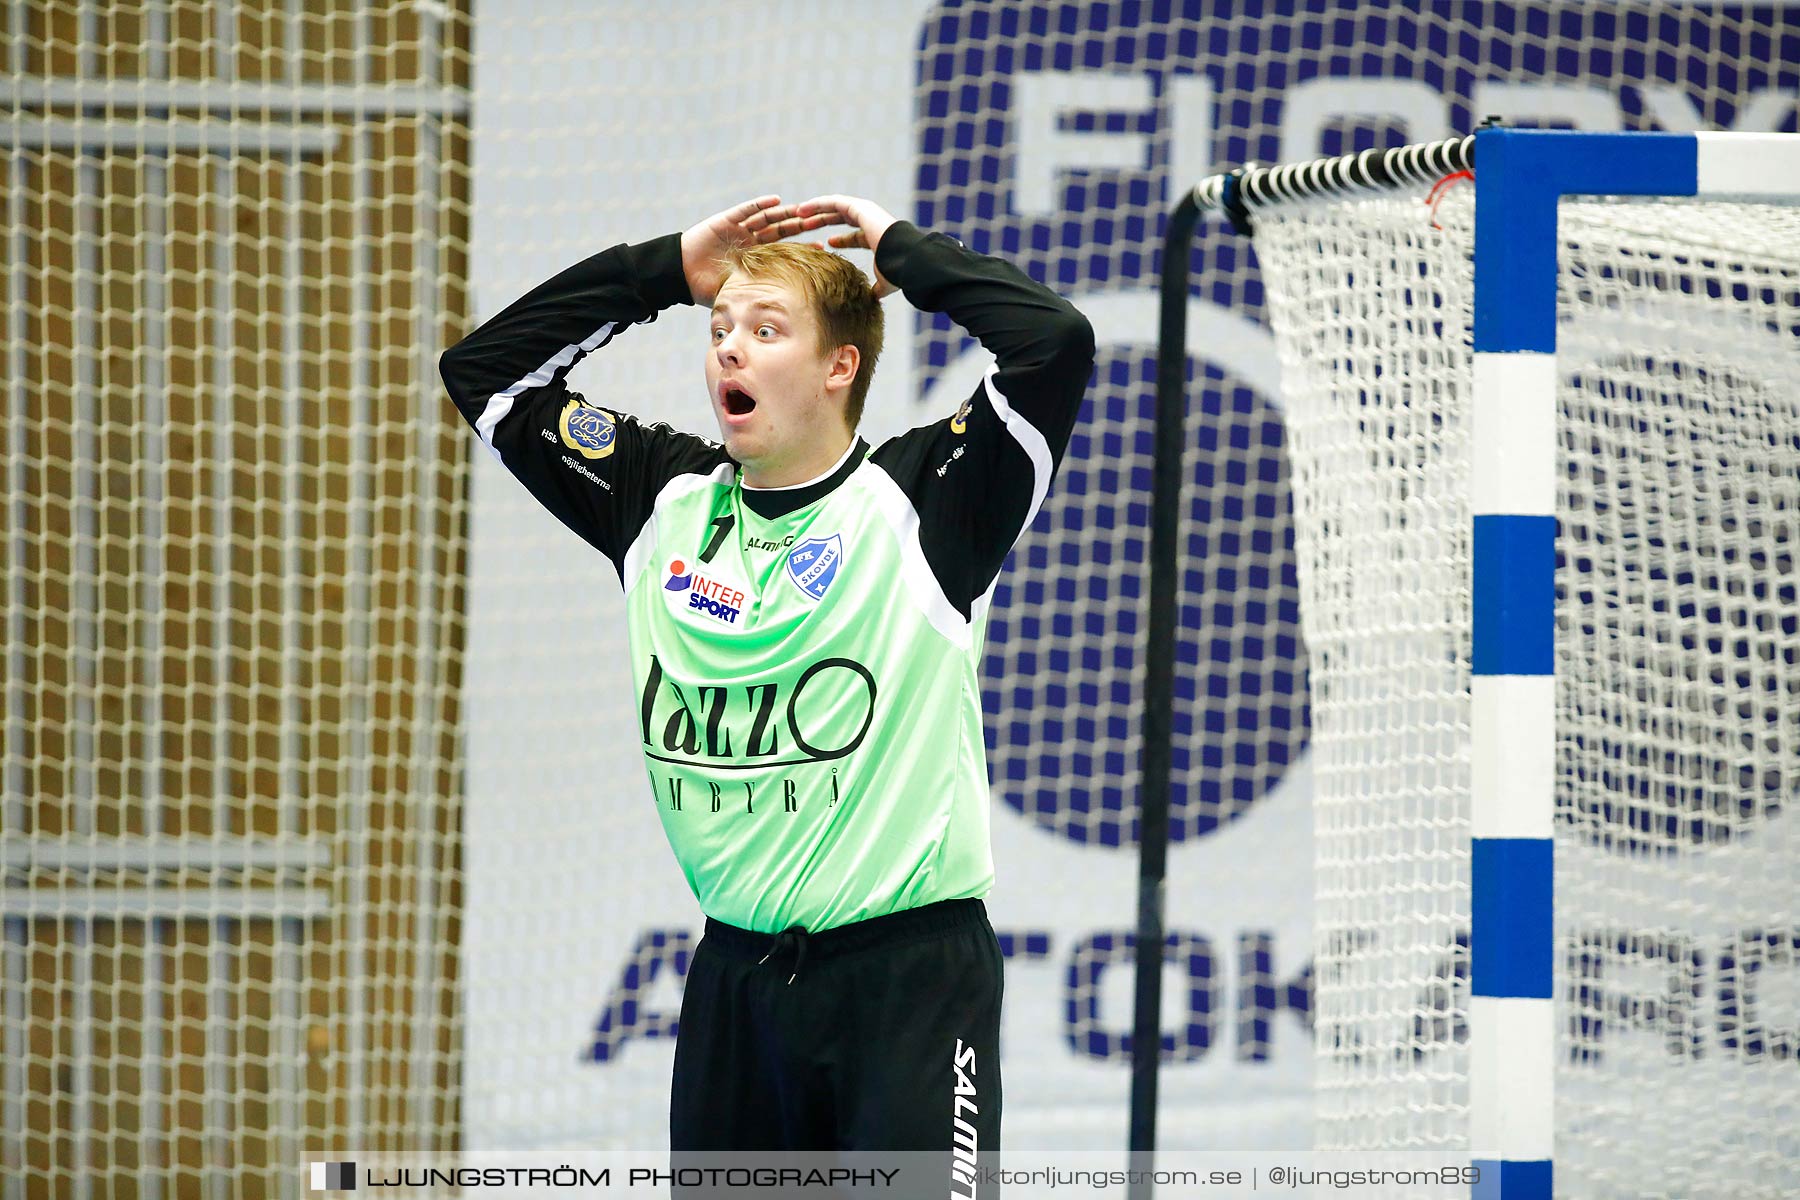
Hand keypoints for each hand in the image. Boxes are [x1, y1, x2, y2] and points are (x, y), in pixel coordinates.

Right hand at [679, 196, 835, 304]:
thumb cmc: (705, 287)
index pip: (784, 250)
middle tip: (819, 223)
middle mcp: (750, 239)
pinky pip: (746, 210)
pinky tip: (777, 201)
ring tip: (803, 210)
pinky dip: (760, 205)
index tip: (822, 248)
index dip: (801, 247)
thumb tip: (781, 318)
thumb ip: (756, 298)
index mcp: (755, 257)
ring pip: (767, 218)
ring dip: (785, 214)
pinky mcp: (726, 220)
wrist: (680, 274)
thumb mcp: (737, 293)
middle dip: (798, 226)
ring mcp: (739, 228)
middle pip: (780, 230)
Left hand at [794, 195, 899, 297]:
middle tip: (804, 226)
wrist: (905, 259)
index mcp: (875, 236)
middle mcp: (870, 220)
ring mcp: (865, 211)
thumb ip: (877, 289)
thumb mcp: (884, 283)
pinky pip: (833, 202)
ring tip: (797, 214)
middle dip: (822, 221)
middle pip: (841, 218)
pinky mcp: (858, 207)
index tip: (826, 244)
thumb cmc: (896, 272)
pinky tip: (802, 210)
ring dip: (816, 210)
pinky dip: (817, 204)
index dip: (841, 239)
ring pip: (834, 207)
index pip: (855, 235)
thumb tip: (874, 300)